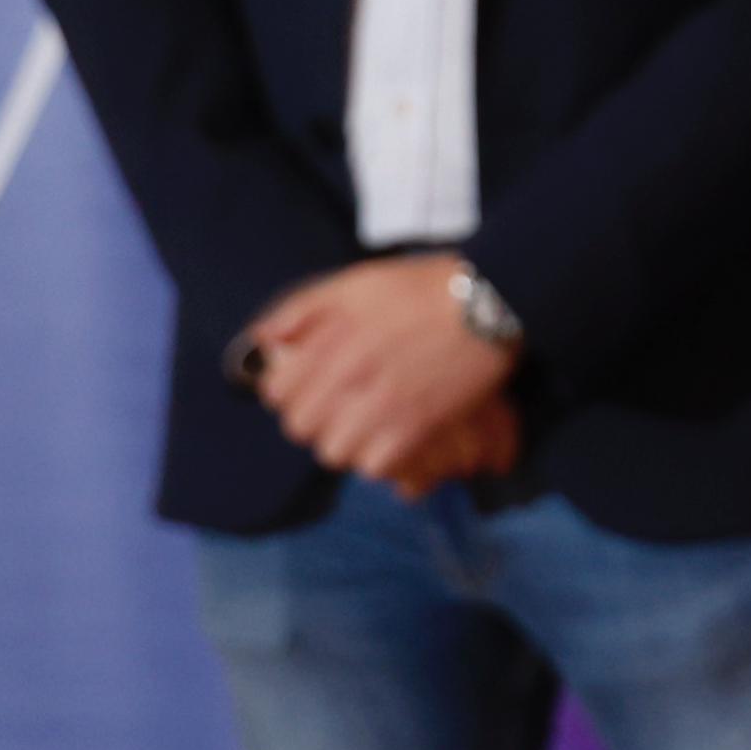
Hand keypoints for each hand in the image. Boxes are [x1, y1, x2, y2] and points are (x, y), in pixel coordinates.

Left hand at [242, 252, 522, 490]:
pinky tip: (390, 437)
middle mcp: (350, 377)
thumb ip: (302, 309)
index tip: (307, 386)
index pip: (277, 393)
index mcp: (330, 342)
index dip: (287, 391)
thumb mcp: (355, 283)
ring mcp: (382, 406)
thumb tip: (262, 337)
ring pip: (334, 453)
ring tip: (365, 424)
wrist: (488, 303)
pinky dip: (379, 458)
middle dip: (315, 419)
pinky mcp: (415, 428)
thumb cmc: (422, 289)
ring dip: (345, 441)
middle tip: (338, 406)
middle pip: (301, 429)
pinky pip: (374, 466)